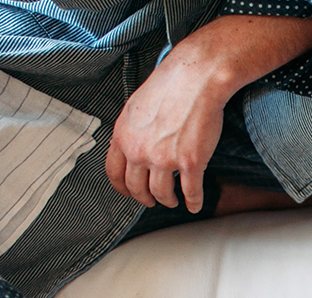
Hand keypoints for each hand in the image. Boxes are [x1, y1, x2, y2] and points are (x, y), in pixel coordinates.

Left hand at [105, 15, 311, 212]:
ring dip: (168, 201)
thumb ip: (132, 131)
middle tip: (152, 201)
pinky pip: (191, 191)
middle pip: (137, 188)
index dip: (122, 188)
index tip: (129, 193)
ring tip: (173, 200)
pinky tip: (195, 205)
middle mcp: (140, 151)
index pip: (114, 173)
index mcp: (123, 136)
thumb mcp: (136, 107)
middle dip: (145, 199)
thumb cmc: (170, 85)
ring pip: (162, 193)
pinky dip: (194, 202)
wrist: (196, 78)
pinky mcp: (190, 162)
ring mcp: (165, 159)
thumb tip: (134, 146)